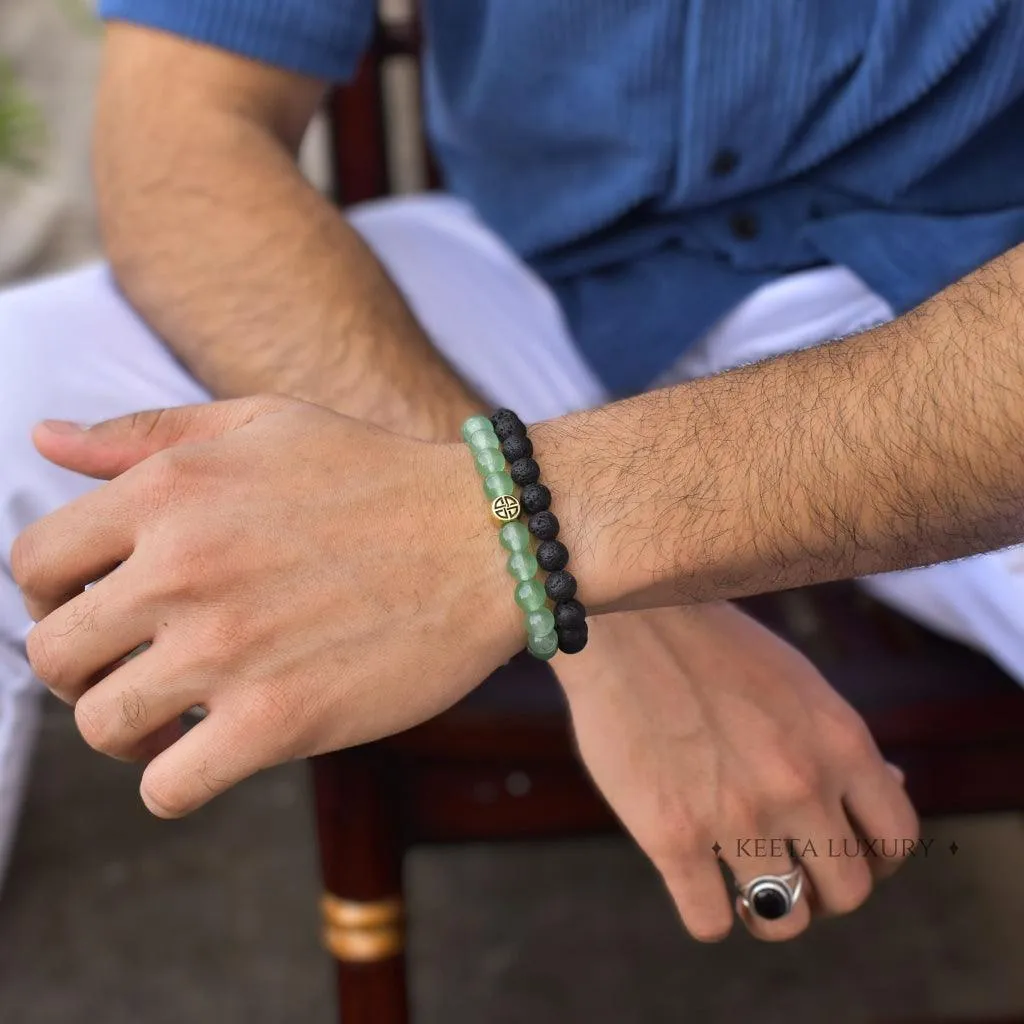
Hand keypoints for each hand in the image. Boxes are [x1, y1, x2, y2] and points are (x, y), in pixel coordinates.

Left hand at [12, 397, 520, 816]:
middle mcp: (184, 568)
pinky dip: (175, 779)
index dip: (50, 596)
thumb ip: (146, 433)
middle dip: (85, 668)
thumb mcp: (264, 423)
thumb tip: (43, 436)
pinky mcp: (280, 721)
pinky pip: (167, 787)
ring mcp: (229, 649)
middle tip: (139, 666)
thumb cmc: (377, 476)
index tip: (100, 609)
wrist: (487, 537)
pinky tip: (215, 749)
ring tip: (177, 714)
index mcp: (170, 491)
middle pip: (53, 655)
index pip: (31, 564)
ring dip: (129, 729)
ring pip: (101, 726)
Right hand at [556, 602, 916, 941]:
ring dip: (770, 913)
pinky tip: (694, 881)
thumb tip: (889, 786)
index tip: (841, 849)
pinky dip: (707, 913)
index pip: (897, 840)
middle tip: (791, 868)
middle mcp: (798, 784)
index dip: (875, 857)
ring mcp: (735, 814)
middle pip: (848, 892)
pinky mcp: (670, 834)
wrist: (626, 623)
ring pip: (784, 919)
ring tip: (747, 891)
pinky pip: (708, 922)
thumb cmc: (712, 648)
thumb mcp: (798, 683)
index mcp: (839, 742)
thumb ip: (839, 742)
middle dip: (823, 891)